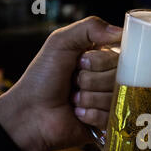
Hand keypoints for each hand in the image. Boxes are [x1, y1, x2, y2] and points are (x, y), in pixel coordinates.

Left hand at [0, 16, 120, 150]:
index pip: (121, 56)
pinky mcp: (108, 123)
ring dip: (88, 99)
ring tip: (73, 100)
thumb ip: (90, 28)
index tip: (80, 62)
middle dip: (91, 81)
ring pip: (115, 98)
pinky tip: (78, 114)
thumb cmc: (43, 77)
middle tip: (74, 83)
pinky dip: (90, 115)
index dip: (100, 61)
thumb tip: (120, 32)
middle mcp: (110, 79)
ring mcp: (110, 102)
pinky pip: (110, 116)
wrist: (30, 112)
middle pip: (120, 78)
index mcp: (102, 59)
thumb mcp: (61, 43)